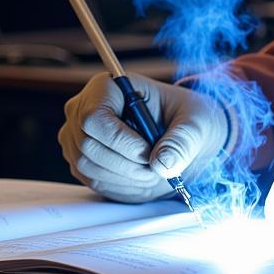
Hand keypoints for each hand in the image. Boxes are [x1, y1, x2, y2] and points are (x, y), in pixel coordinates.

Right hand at [58, 73, 226, 202]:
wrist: (182, 136)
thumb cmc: (185, 118)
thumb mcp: (195, 122)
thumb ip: (182, 141)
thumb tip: (163, 163)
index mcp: (108, 87)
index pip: (94, 117)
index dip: (120, 140)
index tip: (148, 152)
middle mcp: (84, 109)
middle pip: (88, 145)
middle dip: (126, 164)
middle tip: (156, 167)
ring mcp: (78, 136)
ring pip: (88, 167)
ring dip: (125, 177)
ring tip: (153, 171)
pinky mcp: (81, 160)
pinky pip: (92, 181)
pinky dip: (121, 186)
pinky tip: (141, 176)